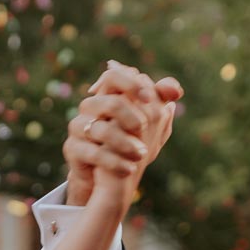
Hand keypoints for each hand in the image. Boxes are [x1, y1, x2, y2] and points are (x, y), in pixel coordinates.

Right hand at [65, 62, 183, 206]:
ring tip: (142, 154)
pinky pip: (93, 153)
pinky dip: (114, 162)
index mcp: (106, 95)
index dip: (132, 84)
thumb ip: (159, 103)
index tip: (149, 98)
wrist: (103, 174)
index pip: (113, 76)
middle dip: (130, 116)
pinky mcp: (72, 149)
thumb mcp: (147, 125)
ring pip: (100, 129)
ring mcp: (77, 128)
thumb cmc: (126, 143)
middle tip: (144, 129)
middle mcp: (89, 107)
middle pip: (108, 101)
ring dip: (125, 143)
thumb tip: (176, 90)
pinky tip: (129, 169)